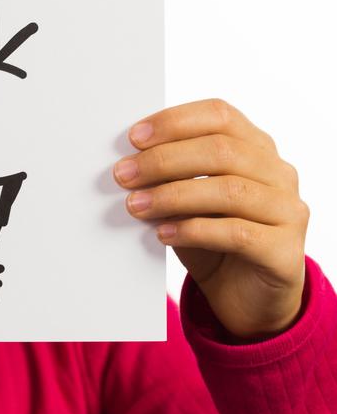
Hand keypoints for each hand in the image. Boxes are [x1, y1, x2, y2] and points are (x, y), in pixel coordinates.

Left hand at [115, 98, 308, 338]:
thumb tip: (128, 164)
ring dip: (173, 196)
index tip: (134, 138)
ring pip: (229, 190)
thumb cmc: (211, 240)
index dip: (175, 122)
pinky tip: (164, 234)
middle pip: (221, 150)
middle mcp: (278, 173)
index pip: (219, 116)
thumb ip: (168, 178)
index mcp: (256, 147)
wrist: (244, 297)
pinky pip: (237, 233)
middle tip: (124, 175)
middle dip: (164, 160)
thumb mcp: (185, 202)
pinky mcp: (286, 251)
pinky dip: (194, 230)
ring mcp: (288, 211)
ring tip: (136, 205)